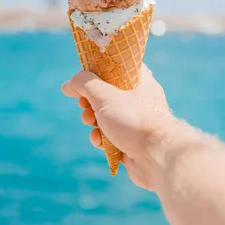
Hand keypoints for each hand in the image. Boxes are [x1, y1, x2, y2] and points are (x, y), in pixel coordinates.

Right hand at [61, 64, 173, 189]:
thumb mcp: (105, 96)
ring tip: (90, 122)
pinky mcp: (131, 143)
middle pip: (108, 93)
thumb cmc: (134, 120)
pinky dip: (101, 138)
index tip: (85, 76)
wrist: (157, 158)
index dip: (100, 69)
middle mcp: (141, 100)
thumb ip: (84, 84)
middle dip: (90, 100)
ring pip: (107, 116)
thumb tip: (68, 85)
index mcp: (141, 82)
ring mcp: (136, 123)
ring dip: (93, 120)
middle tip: (83, 104)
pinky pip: (110, 136)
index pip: (120, 66)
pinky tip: (99, 141)